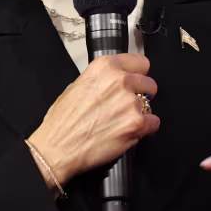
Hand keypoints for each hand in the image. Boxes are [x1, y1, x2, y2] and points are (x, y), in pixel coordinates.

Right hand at [29, 54, 158, 185]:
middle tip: (126, 107)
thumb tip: (115, 81)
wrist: (57, 148)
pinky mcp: (136, 124)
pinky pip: (153, 123)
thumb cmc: (62, 121)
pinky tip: (126, 132)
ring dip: (139, 114)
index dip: (138, 74)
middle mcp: (119, 80)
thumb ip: (101, 80)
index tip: (137, 80)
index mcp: (104, 67)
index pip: (140, 62)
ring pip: (149, 105)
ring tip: (119, 123)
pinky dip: (144, 129)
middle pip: (149, 84)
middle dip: (141, 95)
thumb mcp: (76, 86)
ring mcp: (130, 102)